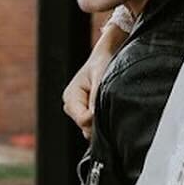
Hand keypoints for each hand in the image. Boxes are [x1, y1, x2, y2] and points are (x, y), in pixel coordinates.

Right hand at [63, 21, 127, 136]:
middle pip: (85, 127)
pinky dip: (102, 120)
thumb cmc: (102, 63)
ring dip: (102, 121)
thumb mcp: (100, 77)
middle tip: (112, 107)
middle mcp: (71, 106)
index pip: (82, 120)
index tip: (109, 109)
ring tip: (111, 104)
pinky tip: (110, 109)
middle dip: (99, 121)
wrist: (105, 56)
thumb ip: (96, 97)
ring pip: (90, 128)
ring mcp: (78, 110)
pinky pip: (94, 125)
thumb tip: (93, 116)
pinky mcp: (86, 112)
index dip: (96, 119)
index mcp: (70, 97)